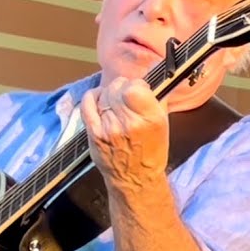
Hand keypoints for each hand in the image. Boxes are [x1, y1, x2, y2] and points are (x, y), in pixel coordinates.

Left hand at [80, 78, 169, 192]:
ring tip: (116, 103)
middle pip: (117, 88)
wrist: (134, 179)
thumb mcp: (162, 123)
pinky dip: (93, 97)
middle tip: (127, 97)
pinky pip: (87, 104)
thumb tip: (150, 71)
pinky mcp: (94, 133)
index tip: (139, 91)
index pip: (134, 87)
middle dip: (123, 88)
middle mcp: (129, 123)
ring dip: (110, 94)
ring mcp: (108, 128)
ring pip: (104, 94)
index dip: (136, 85)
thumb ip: (156, 96)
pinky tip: (99, 99)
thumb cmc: (151, 151)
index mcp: (150, 119)